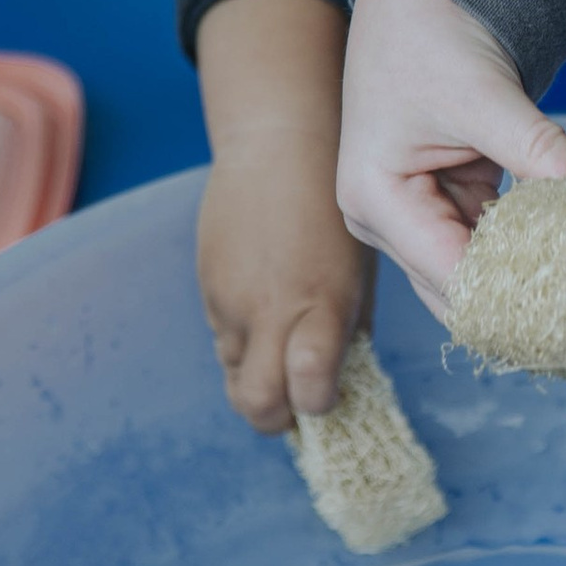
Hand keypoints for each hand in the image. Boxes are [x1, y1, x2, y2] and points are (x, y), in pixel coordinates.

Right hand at [197, 131, 370, 433]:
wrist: (279, 147)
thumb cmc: (334, 207)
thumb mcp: (358, 270)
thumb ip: (349, 327)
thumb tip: (346, 376)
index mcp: (319, 304)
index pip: (308, 386)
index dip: (318, 408)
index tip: (328, 399)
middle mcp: (269, 310)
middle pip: (256, 403)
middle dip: (275, 418)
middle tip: (295, 409)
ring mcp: (230, 301)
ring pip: (234, 370)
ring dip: (256, 377)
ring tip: (282, 353)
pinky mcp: (206, 286)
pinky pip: (221, 335)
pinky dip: (242, 340)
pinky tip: (264, 306)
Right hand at [336, 0, 565, 313]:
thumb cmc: (428, 33)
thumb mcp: (484, 96)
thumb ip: (541, 151)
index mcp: (376, 199)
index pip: (450, 274)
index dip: (512, 297)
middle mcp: (386, 219)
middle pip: (459, 288)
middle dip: (520, 300)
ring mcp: (414, 214)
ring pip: (479, 270)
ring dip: (529, 275)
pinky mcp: (444, 202)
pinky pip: (490, 241)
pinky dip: (529, 246)